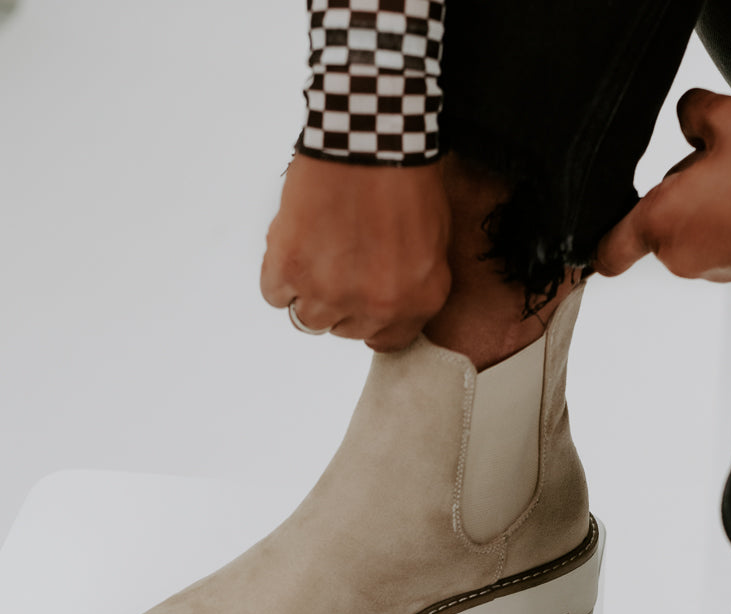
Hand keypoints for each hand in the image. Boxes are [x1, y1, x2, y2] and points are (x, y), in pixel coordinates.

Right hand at [260, 154, 451, 349]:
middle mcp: (377, 306)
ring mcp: (332, 292)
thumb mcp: (432, 240)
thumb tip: (385, 302)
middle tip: (338, 257)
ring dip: (306, 287)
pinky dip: (278, 271)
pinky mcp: (291, 269)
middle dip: (340, 299)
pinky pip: (274, 292)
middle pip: (344, 329)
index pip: (387, 341)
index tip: (360, 301)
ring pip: (307, 316)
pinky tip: (294, 239)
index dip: (370, 319)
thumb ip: (412, 282)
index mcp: (417, 300)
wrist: (368, 131)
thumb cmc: (403, 172)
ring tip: (315, 245)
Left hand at [597, 90, 730, 282]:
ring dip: (713, 206)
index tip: (596, 247)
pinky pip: (727, 244)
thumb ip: (694, 111)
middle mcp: (681, 257)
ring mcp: (714, 271)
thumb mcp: (730, 117)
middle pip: (664, 222)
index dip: (600, 246)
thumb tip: (688, 118)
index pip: (610, 250)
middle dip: (684, 192)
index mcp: (662, 223)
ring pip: (697, 230)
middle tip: (720, 164)